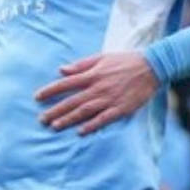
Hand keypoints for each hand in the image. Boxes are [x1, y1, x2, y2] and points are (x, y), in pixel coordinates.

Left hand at [36, 52, 158, 133]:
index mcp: (93, 74)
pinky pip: (103, 119)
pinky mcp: (121, 109)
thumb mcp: (102, 57)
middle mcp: (98, 87)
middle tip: (41, 119)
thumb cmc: (125, 61)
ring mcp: (109, 99)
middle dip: (55, 110)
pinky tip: (80, 132)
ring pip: (84, 111)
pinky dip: (91, 126)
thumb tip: (61, 70)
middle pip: (72, 101)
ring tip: (54, 126)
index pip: (66, 83)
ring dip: (68, 119)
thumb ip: (81, 65)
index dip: (50, 91)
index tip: (37, 97)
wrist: (152, 67)